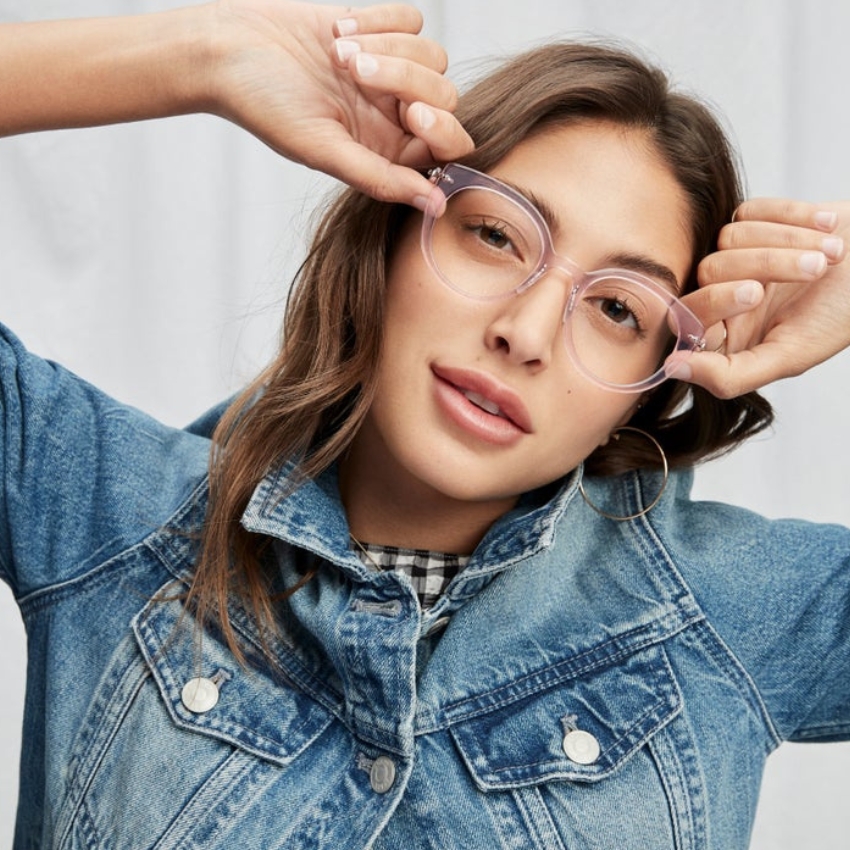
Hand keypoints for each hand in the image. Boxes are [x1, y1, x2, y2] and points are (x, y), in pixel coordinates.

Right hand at [206, 0, 473, 205]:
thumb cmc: (265, 105)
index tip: (411, 112)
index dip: (442, 128)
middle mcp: (392, 116)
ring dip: (386, 46)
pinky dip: (377, 19)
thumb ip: (381, 179)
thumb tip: (435, 206)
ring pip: (432, 55)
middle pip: (445, 96)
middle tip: (354, 71)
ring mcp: (388, 73)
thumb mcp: (323, 149)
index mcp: (385, 152)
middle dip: (406, 77)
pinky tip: (336, 31)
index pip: (448, 146)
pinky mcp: (378, 30)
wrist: (227, 48)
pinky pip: (410, 19)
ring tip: (336, 53)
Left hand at [676, 199, 847, 396]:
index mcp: (725, 333)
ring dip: (789, 242)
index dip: (714, 301)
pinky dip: (793, 217)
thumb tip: (674, 369)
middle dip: (765, 265)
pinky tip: (827, 228)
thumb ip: (729, 375)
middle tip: (812, 271)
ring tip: (832, 255)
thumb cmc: (841, 317)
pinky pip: (749, 212)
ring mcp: (737, 255)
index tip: (754, 294)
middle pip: (709, 270)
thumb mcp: (790, 357)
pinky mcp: (753, 221)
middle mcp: (724, 295)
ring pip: (729, 238)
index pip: (687, 316)